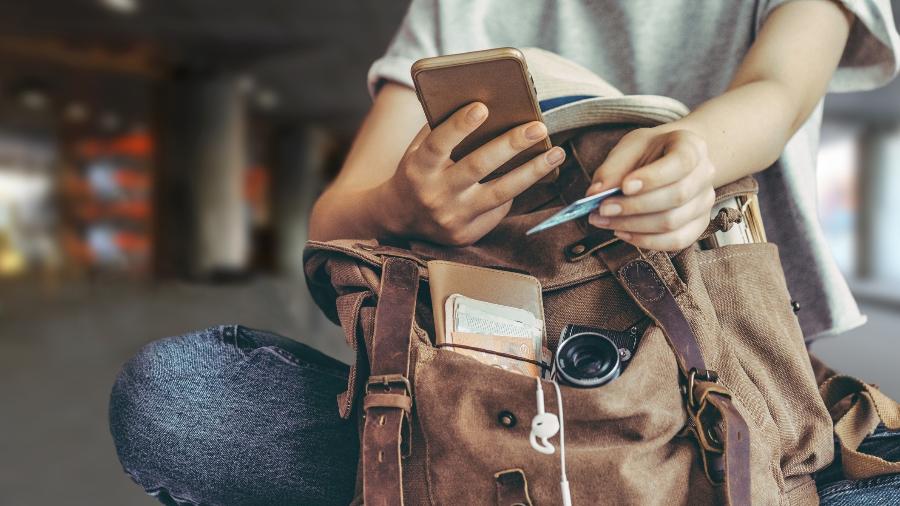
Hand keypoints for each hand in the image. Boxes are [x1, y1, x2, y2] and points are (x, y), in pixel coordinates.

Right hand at [380, 102, 565, 245]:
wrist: (399, 218)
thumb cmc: (417, 171)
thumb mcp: (418, 149)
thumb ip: (442, 129)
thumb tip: (486, 103)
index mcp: (418, 168)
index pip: (438, 144)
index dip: (459, 126)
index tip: (482, 106)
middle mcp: (434, 194)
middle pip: (477, 167)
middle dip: (510, 145)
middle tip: (538, 126)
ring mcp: (452, 217)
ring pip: (499, 193)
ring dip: (531, 171)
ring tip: (555, 153)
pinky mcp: (466, 234)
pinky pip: (498, 210)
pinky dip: (516, 190)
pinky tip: (532, 173)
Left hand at [587, 128, 715, 250]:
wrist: (668, 159)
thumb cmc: (648, 152)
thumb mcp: (629, 148)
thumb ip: (612, 168)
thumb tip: (594, 193)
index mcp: (692, 147)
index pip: (681, 163)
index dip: (653, 177)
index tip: (624, 186)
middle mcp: (705, 174)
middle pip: (677, 196)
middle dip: (635, 206)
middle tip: (602, 208)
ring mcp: (705, 202)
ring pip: (673, 222)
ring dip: (633, 225)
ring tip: (603, 220)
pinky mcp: (698, 225)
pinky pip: (676, 241)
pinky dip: (646, 241)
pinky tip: (622, 232)